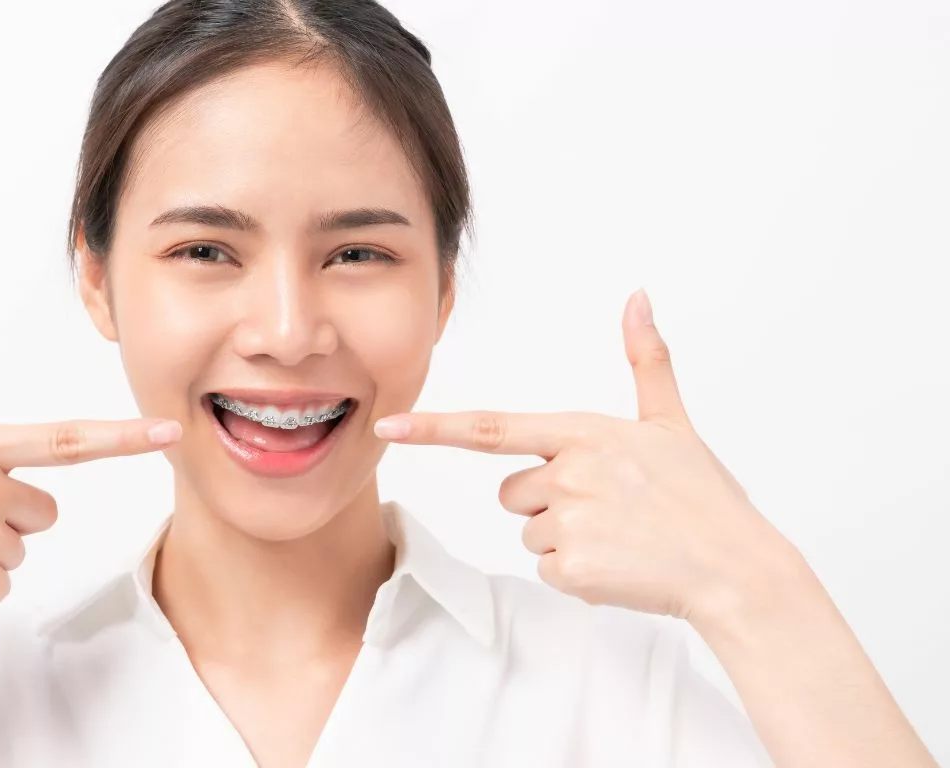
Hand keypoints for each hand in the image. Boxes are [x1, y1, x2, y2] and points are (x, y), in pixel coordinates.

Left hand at [373, 289, 796, 622]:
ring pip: (531, 532)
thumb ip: (646, 360)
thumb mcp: (671, 423)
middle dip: (549, 503)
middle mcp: (569, 472)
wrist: (737, 568)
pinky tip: (620, 564)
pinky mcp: (572, 568)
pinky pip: (548, 569)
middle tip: (610, 509)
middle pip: (513, 493)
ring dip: (566, 539)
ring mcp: (569, 521)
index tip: (388, 427)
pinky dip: (578, 575)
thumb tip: (638, 296)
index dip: (434, 428)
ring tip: (621, 536)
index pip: (491, 429)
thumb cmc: (703, 496)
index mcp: (583, 433)